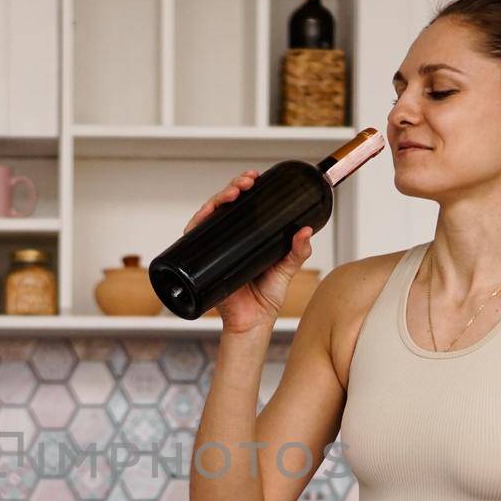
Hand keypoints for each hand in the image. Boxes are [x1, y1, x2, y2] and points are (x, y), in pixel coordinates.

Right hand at [183, 170, 313, 333]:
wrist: (252, 321)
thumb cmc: (266, 298)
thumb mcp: (286, 269)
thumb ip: (298, 251)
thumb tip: (306, 231)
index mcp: (247, 236)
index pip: (243, 205)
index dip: (245, 187)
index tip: (255, 179)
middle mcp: (228, 239)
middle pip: (225, 205)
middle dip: (233, 187)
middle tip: (247, 183)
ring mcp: (214, 248)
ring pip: (210, 215)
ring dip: (218, 198)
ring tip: (234, 192)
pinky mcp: (201, 260)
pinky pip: (194, 236)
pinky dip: (197, 222)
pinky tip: (206, 213)